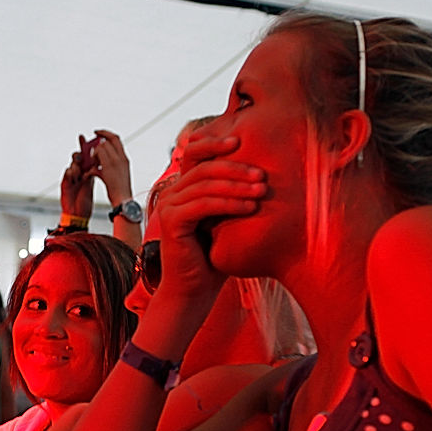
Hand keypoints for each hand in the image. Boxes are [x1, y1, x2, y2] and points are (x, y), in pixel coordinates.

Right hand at [59, 135, 96, 219]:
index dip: (84, 146)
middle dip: (78, 155)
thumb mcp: (90, 184)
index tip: (84, 137)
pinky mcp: (64, 186)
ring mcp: (70, 180)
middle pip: (76, 159)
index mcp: (84, 173)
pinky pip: (66, 176)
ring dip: (76, 166)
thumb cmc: (84, 202)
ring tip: (79, 171)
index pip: (84, 157)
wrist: (77, 215)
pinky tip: (72, 174)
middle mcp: (76, 175)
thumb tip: (100, 158)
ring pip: (72, 166)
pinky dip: (69, 173)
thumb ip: (92, 171)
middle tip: (81, 154)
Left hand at [91, 129, 133, 205]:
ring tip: (93, 167)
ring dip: (94, 155)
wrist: (123, 201)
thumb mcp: (118, 176)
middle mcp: (121, 158)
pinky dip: (92, 162)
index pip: (116, 139)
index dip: (105, 133)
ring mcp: (116, 161)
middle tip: (93, 157)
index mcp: (125, 159)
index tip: (97, 133)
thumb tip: (99, 164)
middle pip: (107, 141)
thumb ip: (111, 166)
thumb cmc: (120, 192)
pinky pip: (97, 155)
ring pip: (101, 146)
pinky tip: (91, 172)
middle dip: (97, 147)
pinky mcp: (108, 167)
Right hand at [155, 135, 265, 299]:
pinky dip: (228, 203)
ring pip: (205, 185)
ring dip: (236, 186)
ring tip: (261, 191)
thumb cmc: (215, 258)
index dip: (215, 142)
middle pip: (204, 167)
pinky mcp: (171, 222)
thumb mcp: (227, 219)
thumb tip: (263, 170)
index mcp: (183, 189)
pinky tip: (249, 208)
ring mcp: (168, 207)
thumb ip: (233, 195)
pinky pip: (203, 205)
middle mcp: (172, 194)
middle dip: (236, 167)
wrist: (194, 291)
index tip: (242, 139)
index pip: (196, 154)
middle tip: (262, 175)